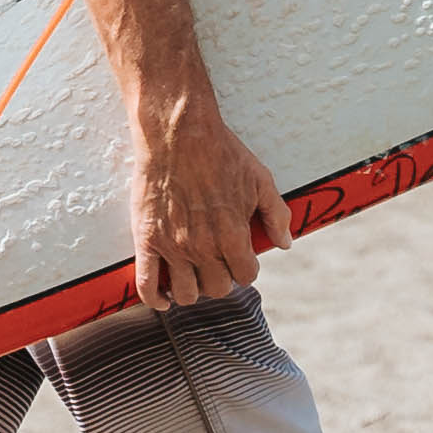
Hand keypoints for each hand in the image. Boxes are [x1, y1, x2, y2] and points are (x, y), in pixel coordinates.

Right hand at [134, 101, 289, 308]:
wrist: (177, 134)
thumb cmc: (221, 152)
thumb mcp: (260, 179)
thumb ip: (276, 214)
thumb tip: (285, 243)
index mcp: (233, 235)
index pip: (246, 276)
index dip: (246, 269)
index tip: (239, 259)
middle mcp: (204, 247)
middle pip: (217, 288)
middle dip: (221, 279)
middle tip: (216, 263)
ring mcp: (173, 246)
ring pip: (186, 294)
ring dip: (192, 290)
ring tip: (192, 276)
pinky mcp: (146, 240)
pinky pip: (147, 284)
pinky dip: (155, 299)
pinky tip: (164, 296)